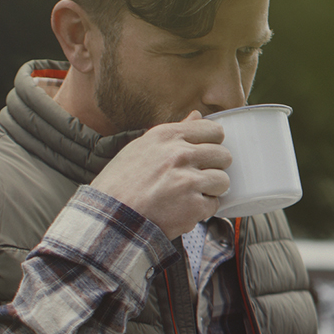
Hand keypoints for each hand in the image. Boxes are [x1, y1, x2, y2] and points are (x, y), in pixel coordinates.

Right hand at [91, 112, 231, 238]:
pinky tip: (183, 209)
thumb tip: (197, 116)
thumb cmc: (122, 184)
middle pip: (223, 155)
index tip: (206, 154)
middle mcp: (179, 154)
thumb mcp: (142, 147)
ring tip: (189, 195)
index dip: (213, 144)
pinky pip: (214, 205)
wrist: (110, 217)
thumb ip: (175, 132)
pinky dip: (202, 210)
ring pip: (223, 180)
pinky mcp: (193, 206)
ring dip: (210, 190)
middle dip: (214, 168)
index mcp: (167, 136)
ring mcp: (188, 180)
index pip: (213, 130)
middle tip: (196, 178)